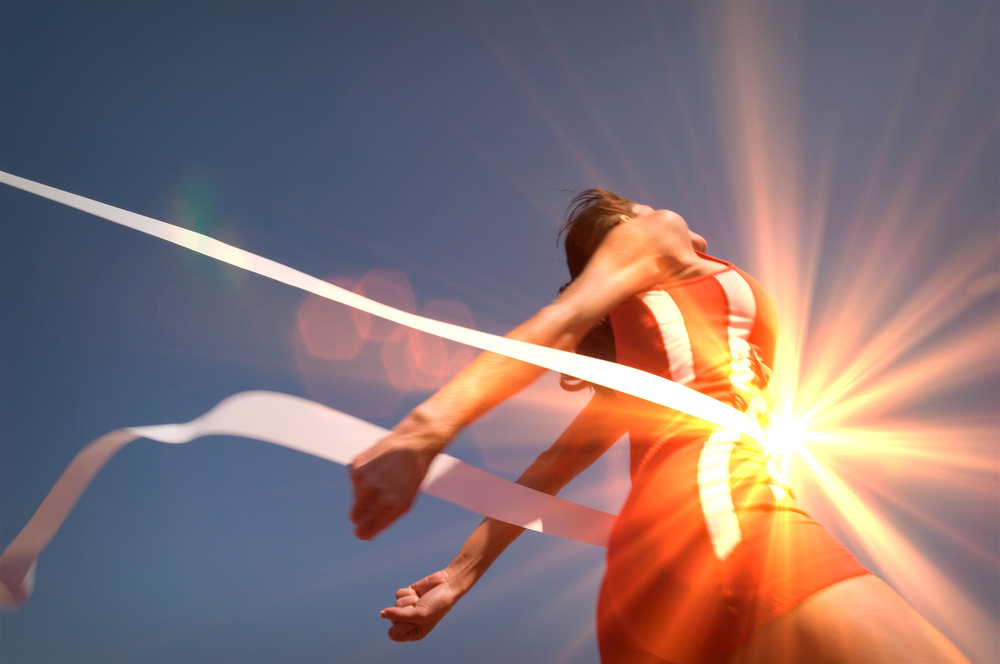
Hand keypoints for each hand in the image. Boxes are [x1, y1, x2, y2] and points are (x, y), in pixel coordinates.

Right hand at [349, 418, 445, 539]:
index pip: (362, 532)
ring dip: (366, 492)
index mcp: (388, 505)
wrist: (412, 444)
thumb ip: (384, 519)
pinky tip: (378, 467)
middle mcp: (372, 492)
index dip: (363, 531)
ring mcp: (362, 478)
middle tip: (378, 502)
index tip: (366, 528)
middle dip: (363, 514)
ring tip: (384, 478)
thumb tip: (363, 530)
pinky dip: (364, 477)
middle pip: (354, 517)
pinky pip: (354, 481)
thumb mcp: (405, 503)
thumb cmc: (412, 477)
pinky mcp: (355, 465)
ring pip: (356, 497)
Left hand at [380, 570, 462, 641]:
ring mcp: (407, 608)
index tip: (414, 619)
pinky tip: (418, 593)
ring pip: (395, 604)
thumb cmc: (437, 604)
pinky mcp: (407, 596)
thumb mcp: (419, 614)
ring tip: (422, 600)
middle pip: (392, 619)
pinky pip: (398, 594)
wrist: (447, 585)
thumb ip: (399, 615)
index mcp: (413, 633)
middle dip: (406, 610)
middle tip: (420, 607)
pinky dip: (408, 592)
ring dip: (409, 600)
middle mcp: (409, 622)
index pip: (393, 634)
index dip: (402, 625)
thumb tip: (381, 613)